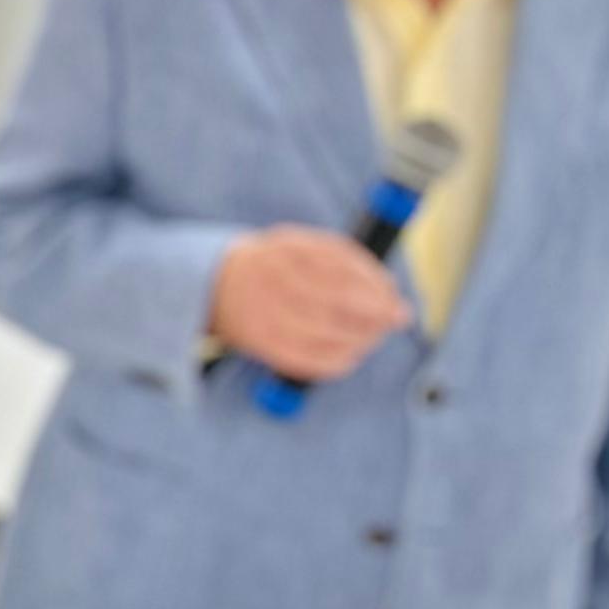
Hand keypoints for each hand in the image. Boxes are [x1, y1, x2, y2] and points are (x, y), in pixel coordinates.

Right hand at [208, 227, 409, 384]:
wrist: (210, 284)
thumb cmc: (271, 267)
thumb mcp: (297, 246)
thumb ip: (340, 263)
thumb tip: (391, 295)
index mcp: (285, 246)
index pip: (343, 264)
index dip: (376, 282)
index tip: (395, 295)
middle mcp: (272, 276)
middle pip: (337, 299)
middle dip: (376, 312)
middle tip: (398, 318)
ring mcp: (262, 310)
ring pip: (326, 331)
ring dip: (360, 339)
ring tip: (374, 338)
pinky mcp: (258, 341)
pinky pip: (306, 358)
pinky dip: (336, 361)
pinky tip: (351, 357)